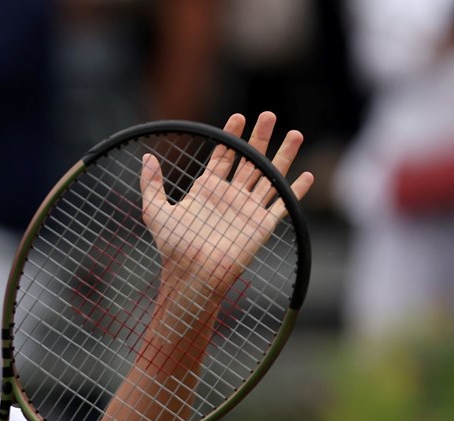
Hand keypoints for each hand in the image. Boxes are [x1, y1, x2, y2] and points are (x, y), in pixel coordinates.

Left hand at [141, 112, 314, 302]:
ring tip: (295, 133)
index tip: (239, 117)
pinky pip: (282, 204)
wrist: (193, 273)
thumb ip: (151, 184)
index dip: (231, 137)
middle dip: (260, 137)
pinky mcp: (262, 225)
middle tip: (269, 114)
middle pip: (249, 160)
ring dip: (283, 155)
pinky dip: (295, 190)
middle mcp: (230, 197)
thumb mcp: (155, 211)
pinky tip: (306, 175)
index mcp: (207, 190)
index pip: (223, 157)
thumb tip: (146, 157)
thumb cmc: (173, 247)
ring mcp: (247, 209)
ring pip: (269, 176)